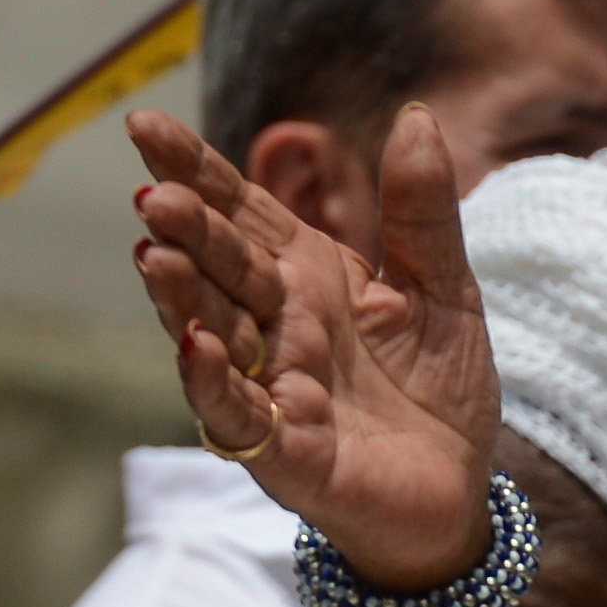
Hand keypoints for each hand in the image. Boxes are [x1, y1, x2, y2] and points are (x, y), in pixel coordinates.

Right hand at [126, 103, 499, 585]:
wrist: (461, 490)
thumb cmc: (440, 389)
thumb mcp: (446, 289)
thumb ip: (424, 212)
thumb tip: (418, 116)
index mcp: (308, 276)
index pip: (241, 211)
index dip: (194, 169)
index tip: (145, 125)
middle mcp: (276, 325)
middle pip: (220, 266)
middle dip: (186, 231)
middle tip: (153, 194)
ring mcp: (272, 386)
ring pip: (212, 333)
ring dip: (181, 298)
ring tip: (155, 254)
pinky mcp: (285, 451)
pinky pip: (238, 416)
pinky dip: (214, 384)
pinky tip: (198, 347)